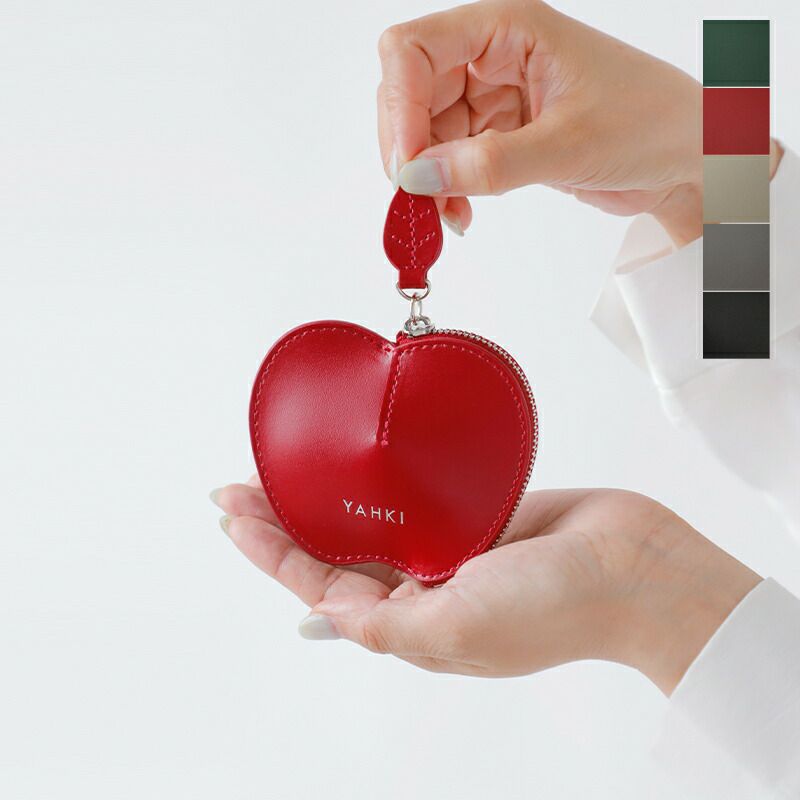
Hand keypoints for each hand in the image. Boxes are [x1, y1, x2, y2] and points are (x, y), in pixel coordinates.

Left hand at [212, 480, 759, 693]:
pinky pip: (419, 493)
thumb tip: (319, 614)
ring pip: (373, 518)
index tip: (233, 515)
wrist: (632, 565)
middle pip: (338, 548)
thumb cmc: (554, 609)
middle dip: (287, 520)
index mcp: (412, 621)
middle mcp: (425, 585)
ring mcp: (451, 545)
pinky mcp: (477, 510)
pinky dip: (385, 479)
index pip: (322, 583)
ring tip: (284, 469)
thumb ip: (382, 626)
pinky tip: (359, 462)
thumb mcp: (455, 635)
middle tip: (242, 484)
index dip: (272, 551)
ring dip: (330, 496)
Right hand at [378, 0, 703, 243]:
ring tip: (446, 214)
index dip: (399, 106)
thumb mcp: (568, 143)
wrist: (687, 158)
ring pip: (426, 132)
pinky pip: (450, 159)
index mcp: (508, 29)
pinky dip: (446, 189)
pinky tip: (460, 212)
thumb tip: (418, 175)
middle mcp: (493, 57)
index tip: (408, 164)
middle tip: (417, 198)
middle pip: (410, 92)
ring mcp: (493, 96)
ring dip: (426, 177)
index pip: (415, 49)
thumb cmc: (652, 123)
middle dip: (408, 148)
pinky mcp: (499, 134)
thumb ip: (489, 162)